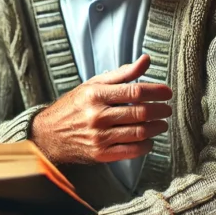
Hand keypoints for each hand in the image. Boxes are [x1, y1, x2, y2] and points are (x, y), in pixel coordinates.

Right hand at [31, 54, 172, 164]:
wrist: (48, 135)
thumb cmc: (74, 106)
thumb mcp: (93, 84)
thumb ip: (122, 74)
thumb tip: (146, 60)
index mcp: (95, 94)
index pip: (135, 91)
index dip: (156, 91)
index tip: (167, 92)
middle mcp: (97, 115)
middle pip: (140, 112)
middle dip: (160, 111)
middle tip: (167, 109)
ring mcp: (99, 136)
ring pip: (139, 132)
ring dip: (156, 128)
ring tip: (161, 124)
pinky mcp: (101, 154)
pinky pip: (131, 151)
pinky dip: (146, 146)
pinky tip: (149, 140)